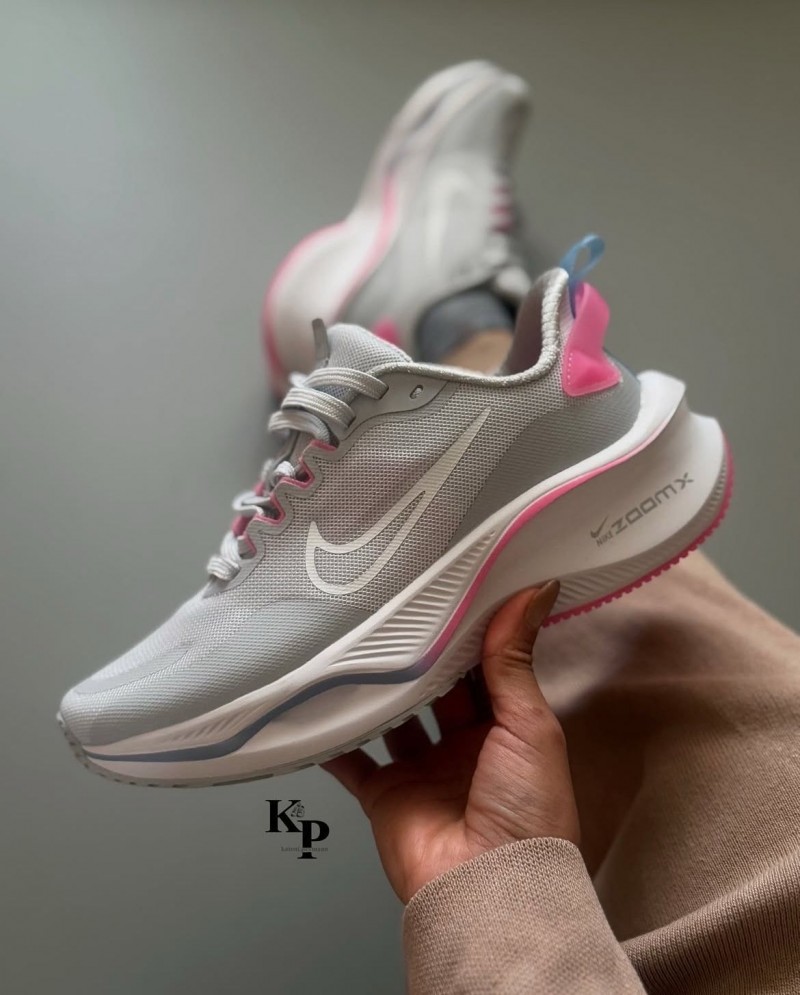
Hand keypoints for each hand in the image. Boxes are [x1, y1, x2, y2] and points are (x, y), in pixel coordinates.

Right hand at [323, 581, 579, 902]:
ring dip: (377, 690)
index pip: (481, 671)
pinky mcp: (387, 795)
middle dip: (419, 659)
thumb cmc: (529, 816)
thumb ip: (515, 659)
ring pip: (391, 717)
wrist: (489, 889)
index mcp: (505, 731)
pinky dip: (333, 738)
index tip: (450, 596)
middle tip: (398, 614)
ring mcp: (422, 772)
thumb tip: (534, 593)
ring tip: (358, 648)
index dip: (467, 637)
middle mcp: (463, 749)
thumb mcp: (530, 724)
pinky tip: (319, 708)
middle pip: (434, 690)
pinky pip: (352, 760)